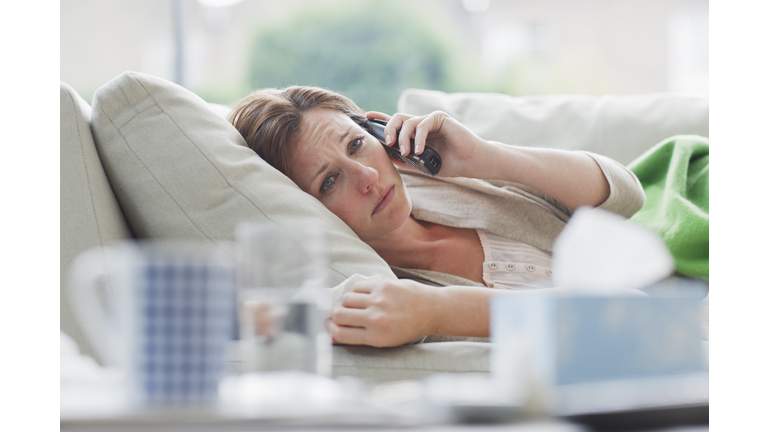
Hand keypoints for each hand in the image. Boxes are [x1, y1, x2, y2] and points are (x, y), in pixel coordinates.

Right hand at [328, 278, 437, 346]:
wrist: (432, 310)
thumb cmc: (408, 328)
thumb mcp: (386, 341)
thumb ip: (361, 336)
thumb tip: (333, 332)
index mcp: (376, 337)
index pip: (340, 334)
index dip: (329, 330)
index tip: (329, 326)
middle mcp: (376, 319)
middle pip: (338, 315)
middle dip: (335, 315)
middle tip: (339, 314)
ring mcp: (379, 300)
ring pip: (346, 299)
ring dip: (346, 302)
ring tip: (354, 305)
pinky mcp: (382, 285)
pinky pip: (357, 286)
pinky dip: (356, 291)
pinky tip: (364, 295)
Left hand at [365, 111, 488, 177]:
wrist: (470, 163)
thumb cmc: (449, 163)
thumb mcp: (421, 163)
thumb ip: (405, 158)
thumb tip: (386, 155)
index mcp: (415, 133)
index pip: (395, 124)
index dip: (380, 119)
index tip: (367, 119)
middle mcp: (421, 124)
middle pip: (397, 118)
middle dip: (388, 129)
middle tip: (388, 143)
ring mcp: (430, 119)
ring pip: (408, 122)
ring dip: (403, 138)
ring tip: (406, 152)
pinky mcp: (440, 118)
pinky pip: (423, 124)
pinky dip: (419, 138)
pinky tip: (420, 150)